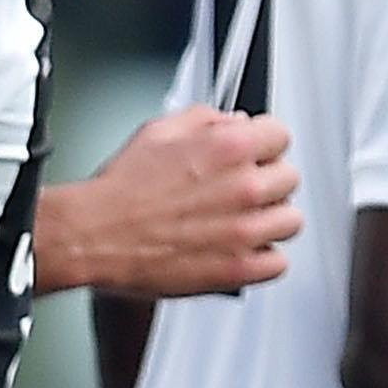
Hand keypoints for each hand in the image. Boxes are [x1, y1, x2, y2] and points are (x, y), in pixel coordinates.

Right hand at [40, 105, 301, 297]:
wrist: (97, 234)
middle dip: (268, 179)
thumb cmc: (122, 187)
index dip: (265, 142)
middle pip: (290, 178)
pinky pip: (279, 263)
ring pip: (291, 221)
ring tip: (245, 219)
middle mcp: (245, 187)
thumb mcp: (159, 130)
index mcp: (229, 146)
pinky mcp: (240, 269)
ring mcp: (246, 230)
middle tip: (244, 187)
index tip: (257, 152)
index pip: (281, 135)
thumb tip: (234, 121)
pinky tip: (241, 248)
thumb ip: (205, 119)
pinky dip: (264, 257)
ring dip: (271, 219)